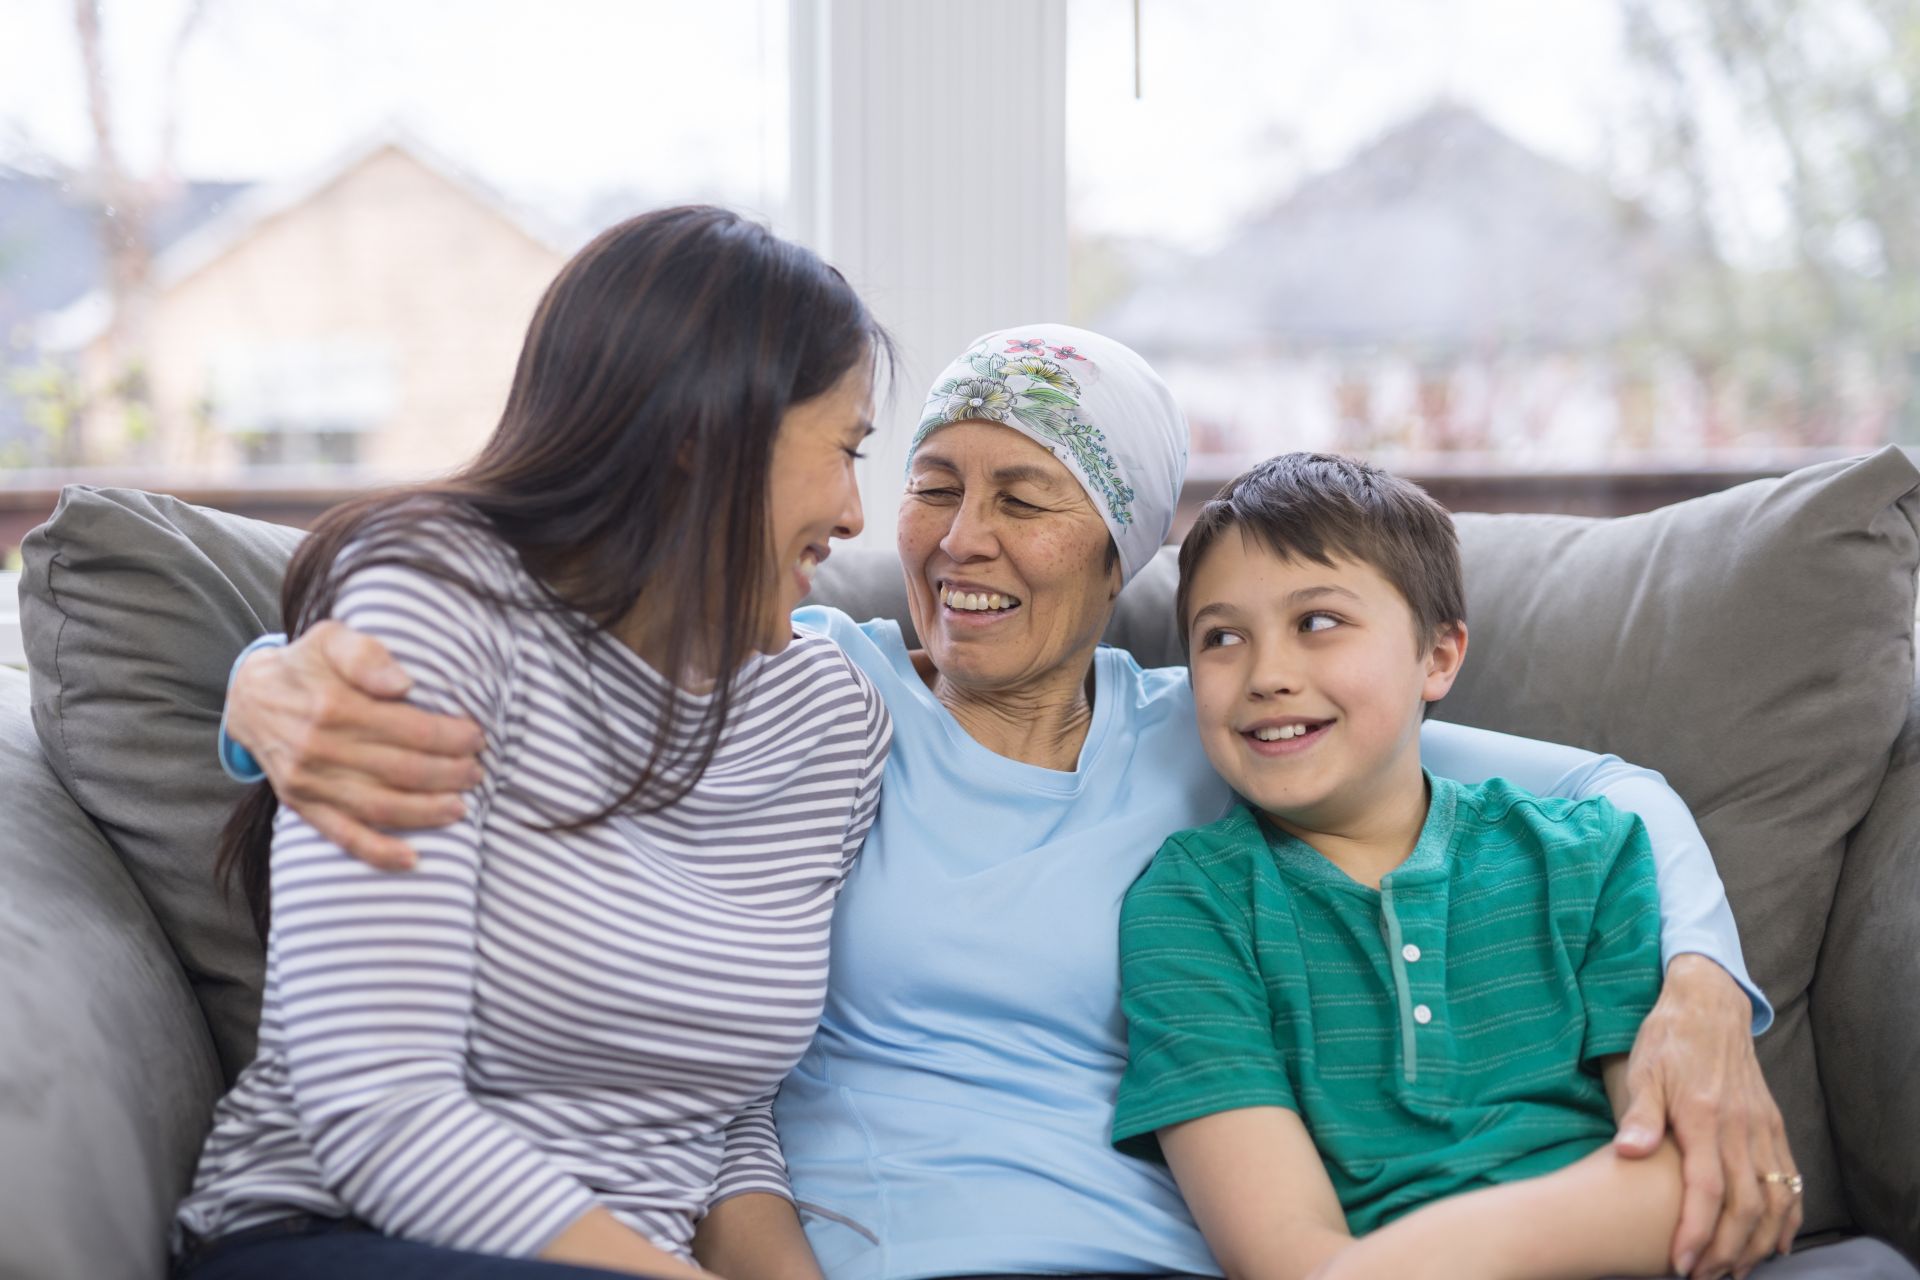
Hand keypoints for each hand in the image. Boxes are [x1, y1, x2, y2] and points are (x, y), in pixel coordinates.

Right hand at [227, 620, 485, 868]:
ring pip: (381, 806)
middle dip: (451, 774)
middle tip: (477, 771)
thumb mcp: (331, 639)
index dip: (451, 737)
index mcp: (333, 706)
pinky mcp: (302, 806)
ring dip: (428, 812)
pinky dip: (379, 852)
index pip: (411, 729)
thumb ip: (366, 654)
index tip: (477, 737)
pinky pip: (343, 836)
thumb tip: (403, 684)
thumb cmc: (307, 666)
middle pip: (403, 770)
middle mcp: (319, 748)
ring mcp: (310, 782)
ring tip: (462, 807)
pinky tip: (412, 859)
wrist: (251, 699)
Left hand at [1613, 954, 1799, 1279]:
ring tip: (1736, 1269)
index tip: (1682, 1264)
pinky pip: (1789, 1179)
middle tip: (1705, 1277)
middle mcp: (1741, 1128)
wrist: (1708, 1004)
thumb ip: (1640, 1114)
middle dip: (1726, 1251)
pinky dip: (1788, 1215)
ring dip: (1757, 1242)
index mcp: (1704, 1117)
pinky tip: (1775, 1240)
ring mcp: (1763, 1128)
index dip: (1695, 1232)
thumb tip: (1628, 1152)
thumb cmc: (1668, 1038)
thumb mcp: (1643, 1069)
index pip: (1706, 1190)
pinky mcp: (1774, 1125)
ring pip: (1774, 1200)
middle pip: (1744, 1207)